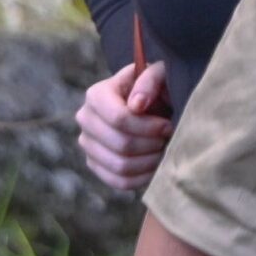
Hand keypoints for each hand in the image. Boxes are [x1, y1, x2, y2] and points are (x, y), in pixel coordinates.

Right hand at [77, 60, 171, 194]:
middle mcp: (85, 119)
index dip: (148, 127)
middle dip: (152, 144)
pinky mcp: (95, 164)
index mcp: (97, 95)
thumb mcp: (161, 74)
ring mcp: (87, 144)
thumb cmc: (158, 86)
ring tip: (165, 149)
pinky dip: (142, 177)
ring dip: (150, 161)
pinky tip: (157, 165)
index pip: (118, 119)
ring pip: (120, 165)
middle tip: (170, 138)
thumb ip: (151, 80)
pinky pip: (118, 181)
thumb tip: (137, 105)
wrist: (152, 104)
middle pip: (121, 144)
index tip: (168, 125)